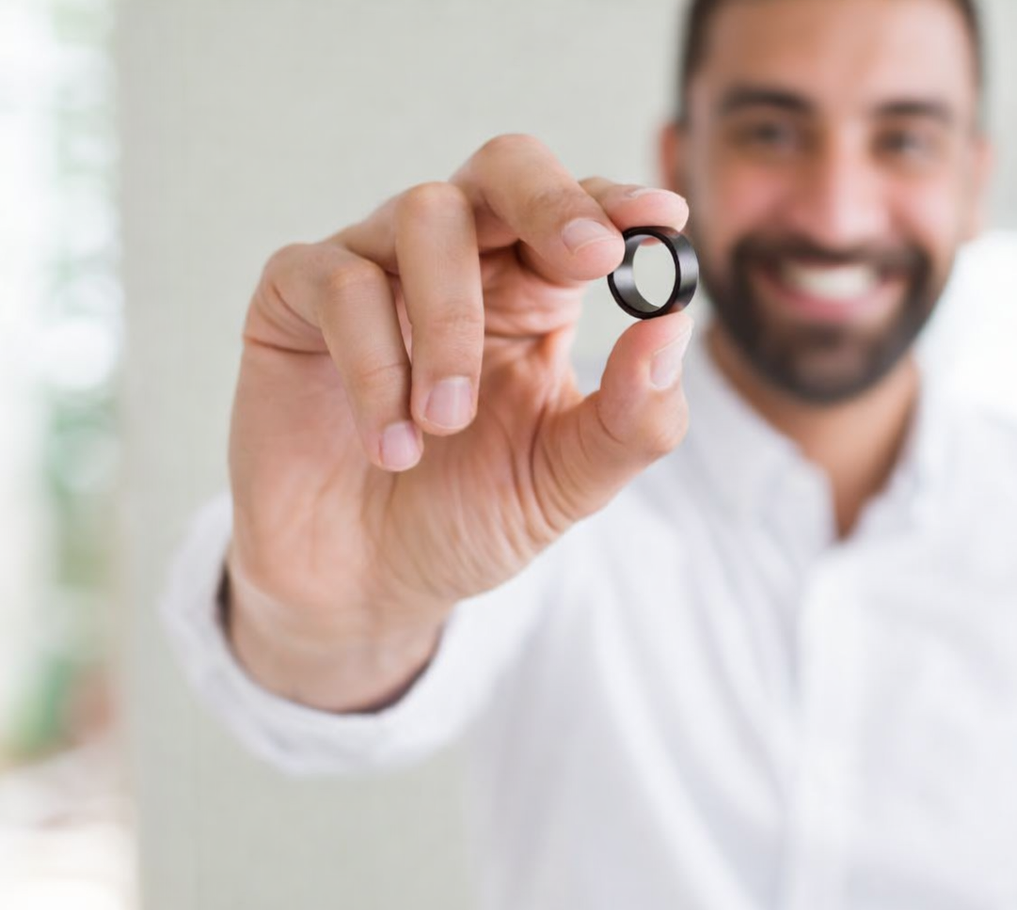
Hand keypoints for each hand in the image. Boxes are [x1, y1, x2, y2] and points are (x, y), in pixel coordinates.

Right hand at [224, 134, 692, 709]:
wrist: (367, 587)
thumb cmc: (470, 516)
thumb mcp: (569, 480)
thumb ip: (633, 416)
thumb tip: (673, 325)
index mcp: (535, 290)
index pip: (582, 215)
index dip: (618, 203)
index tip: (660, 218)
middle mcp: (459, 261)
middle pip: (504, 166)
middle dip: (551, 199)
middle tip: (589, 256)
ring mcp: (375, 268)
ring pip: (424, 218)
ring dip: (451, 324)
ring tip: (447, 424)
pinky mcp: (294, 300)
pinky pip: (339, 281)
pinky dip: (375, 366)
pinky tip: (391, 445)